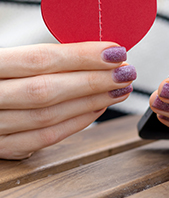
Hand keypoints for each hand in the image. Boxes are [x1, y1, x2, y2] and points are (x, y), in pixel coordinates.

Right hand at [0, 41, 135, 159]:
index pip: (40, 58)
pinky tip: (98, 107)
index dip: (82, 55)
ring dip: (91, 101)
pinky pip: (44, 138)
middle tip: (127, 71)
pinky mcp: (2, 146)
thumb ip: (42, 58)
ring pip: (48, 116)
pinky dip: (76, 122)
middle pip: (47, 90)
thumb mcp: (9, 57)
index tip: (116, 51)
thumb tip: (93, 53)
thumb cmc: (1, 71)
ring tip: (120, 88)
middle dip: (93, 80)